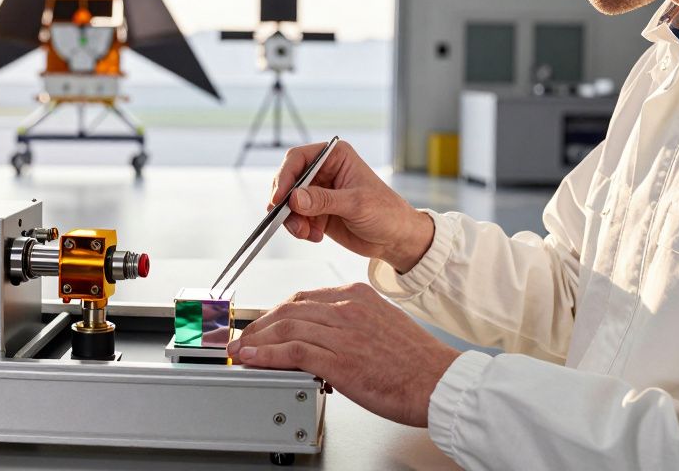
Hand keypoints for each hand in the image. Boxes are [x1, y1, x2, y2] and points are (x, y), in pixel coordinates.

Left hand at [227, 283, 458, 426]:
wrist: (437, 382)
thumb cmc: (414, 362)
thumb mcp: (380, 326)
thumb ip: (349, 325)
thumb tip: (321, 338)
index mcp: (357, 296)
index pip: (303, 297)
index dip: (276, 313)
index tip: (263, 324)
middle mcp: (347, 308)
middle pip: (289, 309)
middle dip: (260, 325)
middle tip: (244, 338)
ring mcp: (342, 332)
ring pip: (286, 327)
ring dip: (257, 340)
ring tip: (241, 351)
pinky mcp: (339, 359)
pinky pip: (292, 351)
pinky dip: (266, 354)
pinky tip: (253, 359)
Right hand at [271, 141, 433, 271]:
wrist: (395, 238)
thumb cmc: (386, 212)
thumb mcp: (356, 204)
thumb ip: (324, 200)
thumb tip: (294, 198)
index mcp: (335, 157)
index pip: (299, 159)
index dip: (285, 176)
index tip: (280, 199)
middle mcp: (323, 171)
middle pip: (289, 180)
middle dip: (286, 203)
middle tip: (290, 221)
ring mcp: (318, 192)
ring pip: (289, 202)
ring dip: (292, 220)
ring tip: (307, 233)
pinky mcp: (316, 212)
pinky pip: (296, 218)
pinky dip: (300, 229)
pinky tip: (316, 236)